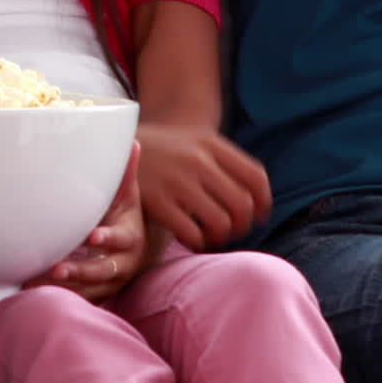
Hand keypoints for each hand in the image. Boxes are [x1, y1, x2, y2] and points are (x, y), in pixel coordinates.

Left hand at [23, 142, 149, 302]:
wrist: (140, 249)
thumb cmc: (126, 216)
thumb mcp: (129, 196)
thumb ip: (126, 173)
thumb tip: (132, 142)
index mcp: (130, 237)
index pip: (120, 238)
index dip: (108, 238)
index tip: (92, 236)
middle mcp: (122, 264)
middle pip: (102, 271)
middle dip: (80, 270)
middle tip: (57, 268)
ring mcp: (109, 282)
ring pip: (87, 290)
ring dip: (64, 288)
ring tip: (35, 284)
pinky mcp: (97, 293)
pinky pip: (78, 299)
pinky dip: (59, 297)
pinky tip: (32, 292)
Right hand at [137, 124, 270, 250]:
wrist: (118, 140)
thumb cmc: (166, 149)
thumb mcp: (196, 142)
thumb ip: (225, 163)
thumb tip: (258, 202)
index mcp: (212, 143)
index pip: (255, 177)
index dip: (263, 203)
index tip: (258, 216)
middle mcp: (198, 160)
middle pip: (242, 204)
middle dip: (242, 225)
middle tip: (232, 230)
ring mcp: (177, 180)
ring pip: (221, 223)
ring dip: (221, 237)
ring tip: (212, 236)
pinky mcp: (158, 200)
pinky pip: (192, 233)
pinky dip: (197, 242)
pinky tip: (192, 238)